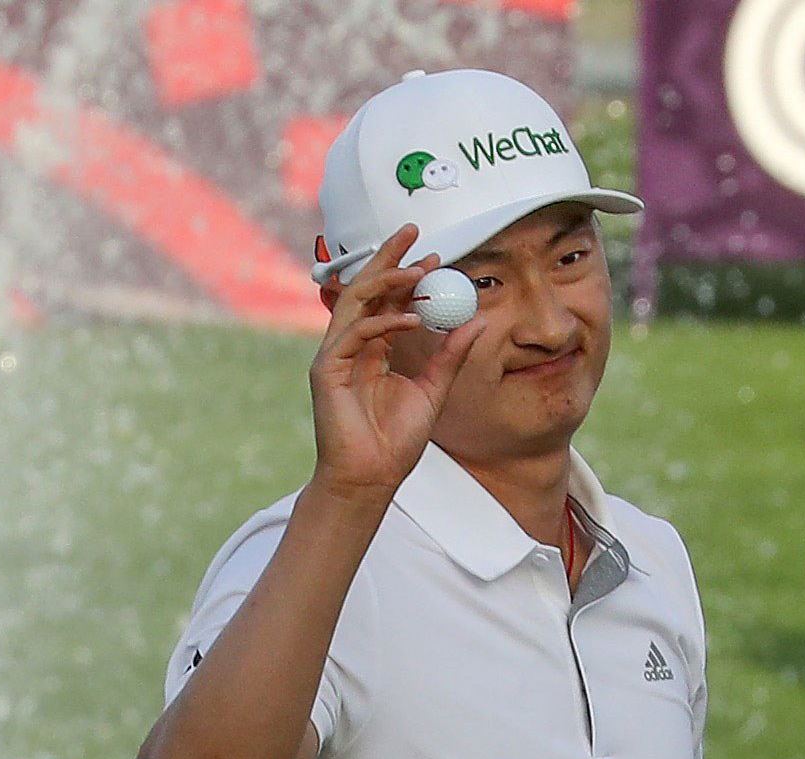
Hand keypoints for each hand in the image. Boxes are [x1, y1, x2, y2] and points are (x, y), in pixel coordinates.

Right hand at [306, 226, 480, 503]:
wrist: (371, 478)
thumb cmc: (395, 441)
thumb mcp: (434, 390)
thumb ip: (450, 355)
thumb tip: (476, 322)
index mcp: (372, 348)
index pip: (387, 298)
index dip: (407, 273)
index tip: (434, 255)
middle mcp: (351, 345)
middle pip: (366, 288)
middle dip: (389, 257)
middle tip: (414, 233)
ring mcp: (336, 355)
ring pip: (357, 301)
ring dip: (387, 281)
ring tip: (419, 270)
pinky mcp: (328, 370)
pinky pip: (355, 333)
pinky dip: (384, 322)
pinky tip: (413, 318)